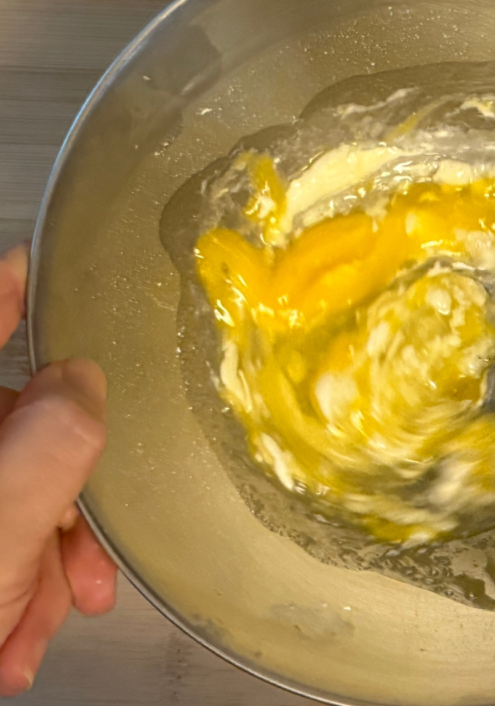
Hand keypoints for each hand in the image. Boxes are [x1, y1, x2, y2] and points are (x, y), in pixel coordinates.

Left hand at [0, 243, 117, 696]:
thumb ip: (43, 451)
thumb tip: (80, 380)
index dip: (8, 294)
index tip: (38, 268)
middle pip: (5, 430)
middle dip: (55, 500)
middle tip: (79, 561)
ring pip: (1, 492)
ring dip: (40, 555)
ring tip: (42, 622)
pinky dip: (10, 579)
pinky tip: (16, 632)